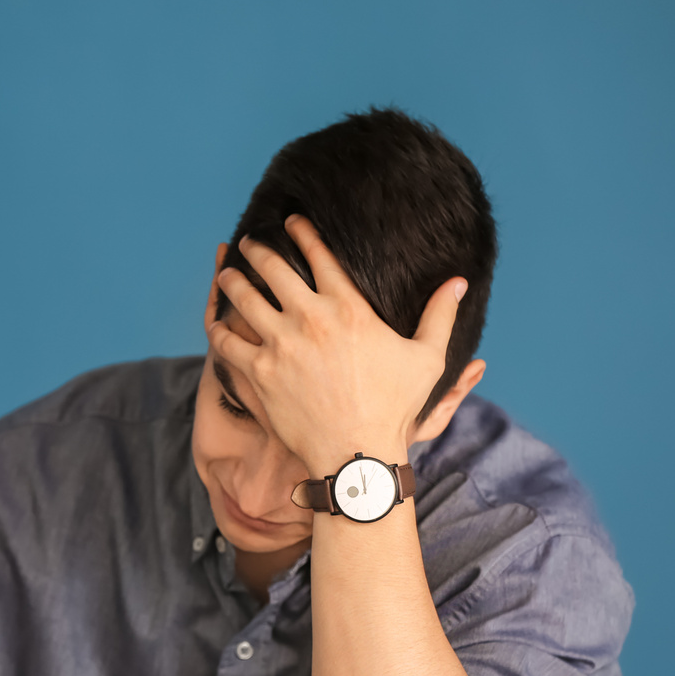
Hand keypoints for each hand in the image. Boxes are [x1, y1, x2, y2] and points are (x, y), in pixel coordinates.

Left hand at [206, 215, 466, 474]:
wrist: (356, 454)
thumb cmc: (395, 409)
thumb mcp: (427, 359)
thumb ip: (439, 315)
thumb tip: (459, 282)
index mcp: (349, 309)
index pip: (320, 256)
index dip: (302, 233)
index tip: (291, 221)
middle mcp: (310, 320)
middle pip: (274, 269)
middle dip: (259, 250)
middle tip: (251, 242)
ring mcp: (280, 346)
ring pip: (245, 299)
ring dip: (234, 280)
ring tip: (228, 272)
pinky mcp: (259, 373)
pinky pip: (227, 341)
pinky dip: (218, 326)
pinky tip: (215, 319)